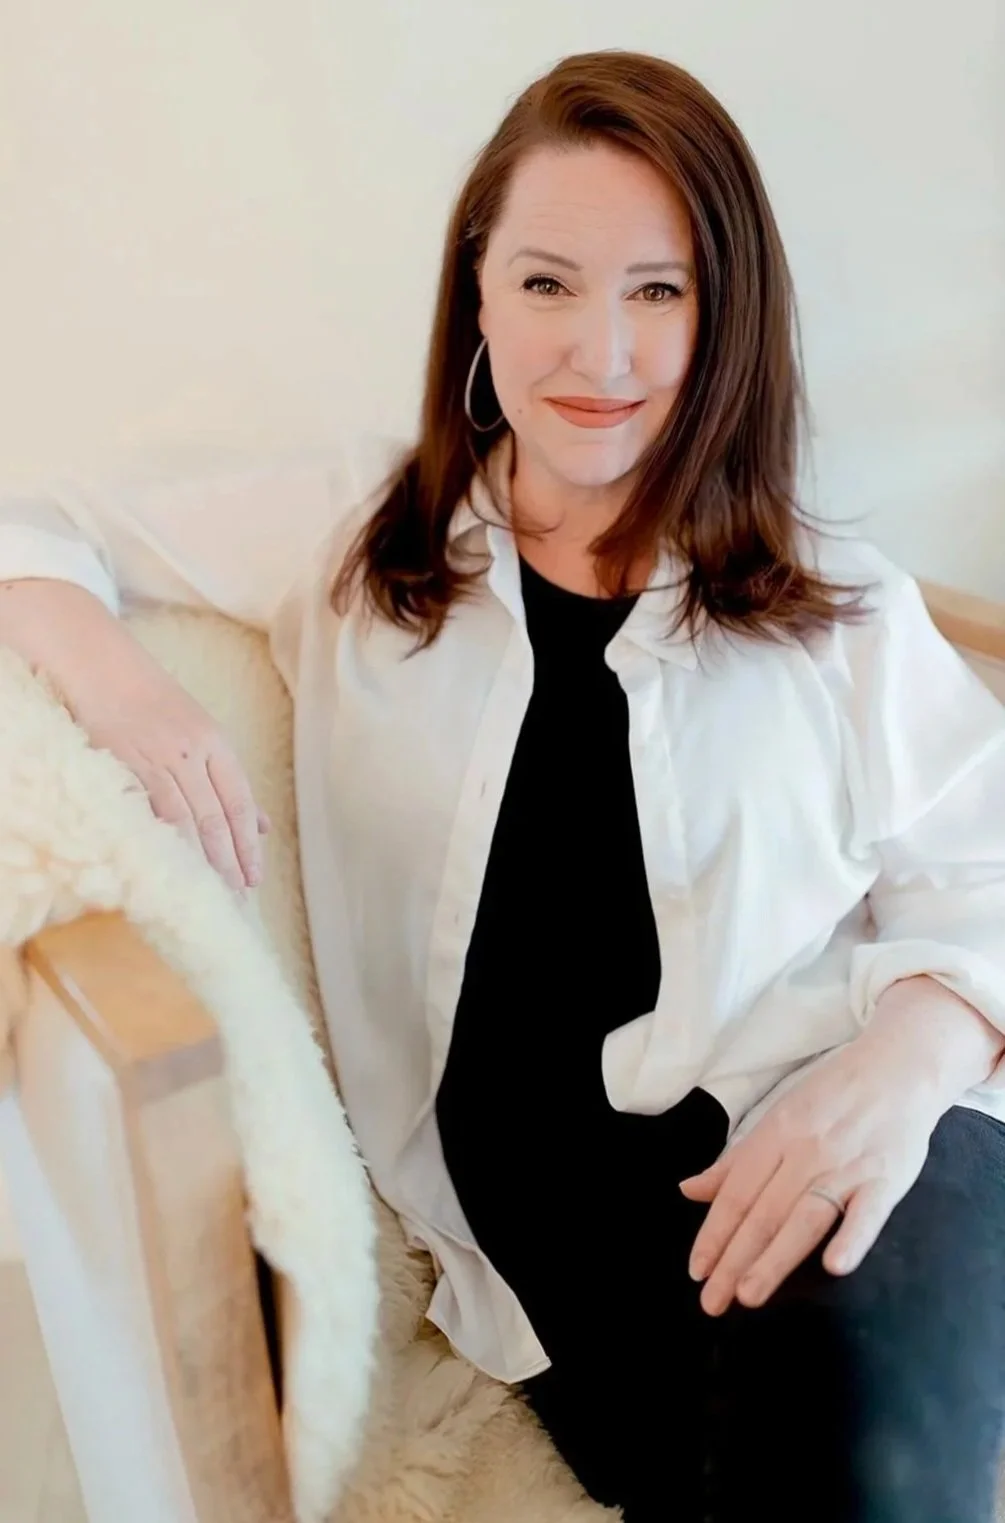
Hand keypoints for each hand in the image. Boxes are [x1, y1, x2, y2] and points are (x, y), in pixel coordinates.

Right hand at [1, 580, 268, 891]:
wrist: (103, 667)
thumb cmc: (153, 703)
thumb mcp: (202, 733)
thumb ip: (229, 780)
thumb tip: (263, 825)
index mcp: (215, 742)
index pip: (239, 802)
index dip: (248, 843)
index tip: (254, 876)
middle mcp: (191, 751)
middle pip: (216, 817)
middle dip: (229, 860)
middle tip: (236, 896)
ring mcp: (157, 757)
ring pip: (186, 820)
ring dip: (200, 860)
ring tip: (210, 891)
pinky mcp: (124, 763)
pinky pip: (149, 810)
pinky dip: (164, 840)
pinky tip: (172, 865)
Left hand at [679, 1039, 940, 1316]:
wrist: (898, 1066)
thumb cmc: (832, 1096)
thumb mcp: (777, 1116)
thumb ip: (736, 1161)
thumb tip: (689, 1190)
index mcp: (774, 1135)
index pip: (736, 1192)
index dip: (714, 1233)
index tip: (697, 1272)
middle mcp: (805, 1152)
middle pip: (763, 1212)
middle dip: (734, 1259)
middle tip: (712, 1302)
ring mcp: (846, 1166)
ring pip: (804, 1217)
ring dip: (774, 1258)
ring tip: (748, 1295)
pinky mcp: (886, 1178)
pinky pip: (867, 1212)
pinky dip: (852, 1238)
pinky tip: (834, 1267)